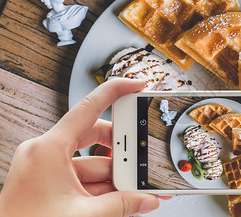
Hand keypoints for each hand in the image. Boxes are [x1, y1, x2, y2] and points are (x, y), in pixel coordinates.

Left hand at [0, 79, 159, 216]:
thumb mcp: (84, 215)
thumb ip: (122, 205)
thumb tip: (147, 199)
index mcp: (48, 149)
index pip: (88, 107)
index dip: (116, 91)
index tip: (136, 85)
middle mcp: (45, 153)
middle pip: (93, 136)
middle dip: (120, 150)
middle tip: (141, 157)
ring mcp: (45, 168)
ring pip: (90, 161)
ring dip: (113, 176)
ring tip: (134, 190)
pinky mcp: (47, 183)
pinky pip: (81, 176)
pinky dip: (100, 186)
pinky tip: (119, 198)